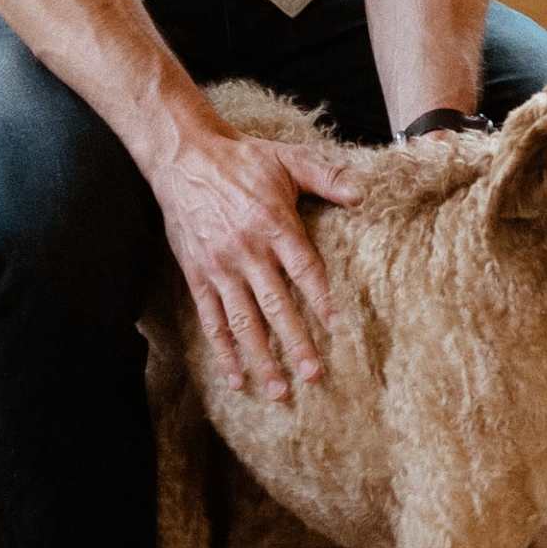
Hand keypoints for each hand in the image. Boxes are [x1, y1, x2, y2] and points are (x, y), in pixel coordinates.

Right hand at [149, 122, 365, 400]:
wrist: (184, 156)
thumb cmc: (242, 159)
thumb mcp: (289, 159)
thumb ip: (327, 177)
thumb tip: (362, 193)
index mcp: (274, 225)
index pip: (305, 270)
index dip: (322, 300)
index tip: (339, 329)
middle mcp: (247, 251)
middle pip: (276, 306)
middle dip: (296, 344)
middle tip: (314, 376)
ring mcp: (220, 267)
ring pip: (243, 322)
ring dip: (261, 358)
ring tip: (279, 391)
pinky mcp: (198, 275)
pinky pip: (212, 319)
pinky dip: (223, 351)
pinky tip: (235, 377)